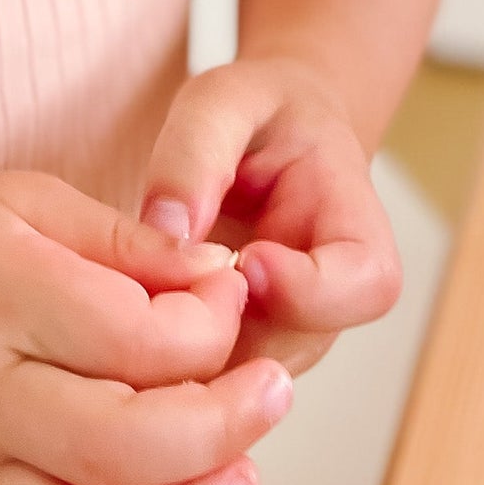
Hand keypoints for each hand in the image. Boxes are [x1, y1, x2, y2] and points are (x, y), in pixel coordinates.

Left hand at [140, 59, 401, 375]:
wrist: (267, 138)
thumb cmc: (256, 115)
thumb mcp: (225, 99)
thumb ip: (197, 151)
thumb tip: (167, 226)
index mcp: (353, 227)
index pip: (364, 285)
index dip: (307, 288)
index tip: (247, 257)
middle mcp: (327, 302)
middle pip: (287, 353)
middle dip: (212, 329)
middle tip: (155, 281)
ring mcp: (282, 340)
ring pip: (233, 384)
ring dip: (175, 352)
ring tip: (130, 293)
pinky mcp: (236, 360)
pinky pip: (198, 385)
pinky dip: (155, 363)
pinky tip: (119, 319)